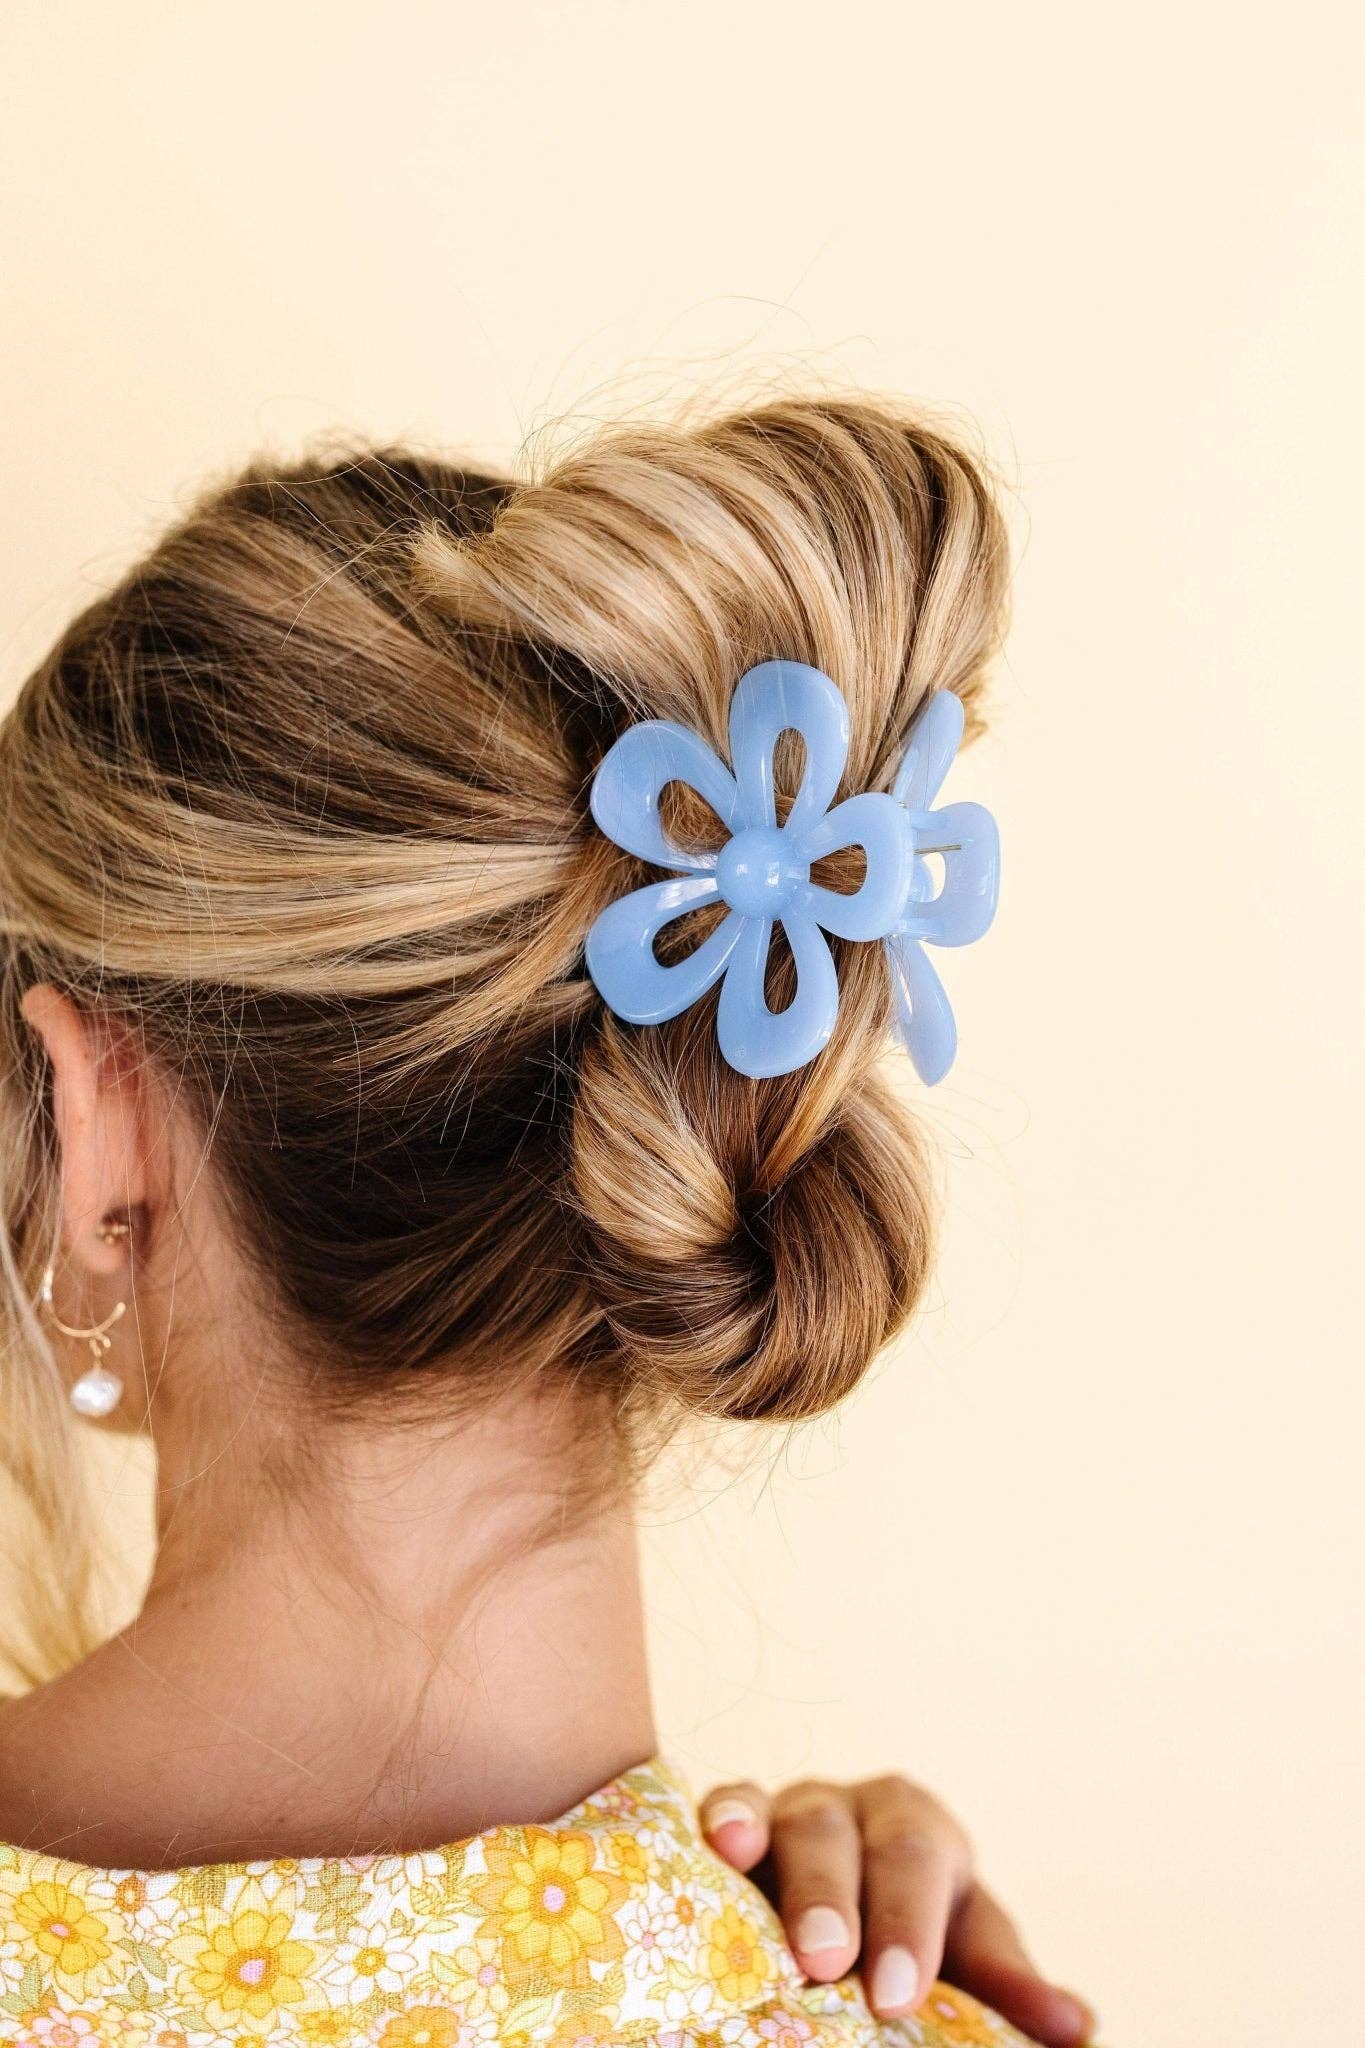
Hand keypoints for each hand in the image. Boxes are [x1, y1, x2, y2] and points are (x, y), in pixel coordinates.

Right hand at [700, 1775, 1095, 2047]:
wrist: (855, 1901)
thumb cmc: (918, 1930)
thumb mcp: (966, 1951)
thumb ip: (1009, 1986)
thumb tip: (1077, 2030)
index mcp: (917, 1830)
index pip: (916, 1863)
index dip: (907, 1926)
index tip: (898, 1995)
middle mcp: (852, 1809)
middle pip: (842, 1837)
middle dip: (833, 1900)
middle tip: (828, 1964)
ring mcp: (788, 1809)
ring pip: (784, 1822)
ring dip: (775, 1869)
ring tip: (767, 1925)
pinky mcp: (736, 1820)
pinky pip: (727, 1806)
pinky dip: (723, 1820)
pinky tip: (717, 1843)